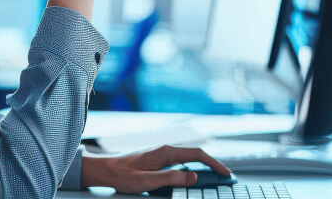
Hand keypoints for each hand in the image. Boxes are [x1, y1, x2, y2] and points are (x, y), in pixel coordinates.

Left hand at [80, 145, 232, 193]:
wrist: (105, 170)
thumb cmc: (122, 175)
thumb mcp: (147, 181)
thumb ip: (170, 178)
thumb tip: (192, 177)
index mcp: (165, 152)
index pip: (197, 154)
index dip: (214, 163)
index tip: (225, 173)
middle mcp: (165, 150)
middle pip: (195, 155)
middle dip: (212, 165)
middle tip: (225, 177)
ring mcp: (162, 155)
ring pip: (188, 159)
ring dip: (202, 167)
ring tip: (214, 178)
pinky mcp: (158, 161)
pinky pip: (180, 163)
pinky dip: (191, 169)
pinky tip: (193, 177)